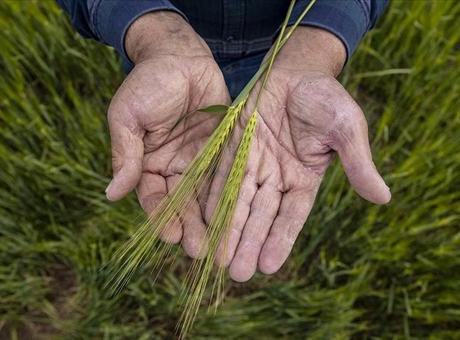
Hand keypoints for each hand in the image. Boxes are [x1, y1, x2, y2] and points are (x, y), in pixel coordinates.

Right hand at [105, 12, 229, 256]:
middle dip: (189, 227)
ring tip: (220, 244)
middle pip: (182, 204)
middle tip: (200, 251)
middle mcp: (174, 168)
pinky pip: (226, 175)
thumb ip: (125, 155)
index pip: (153, 198)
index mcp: (148, 164)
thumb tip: (111, 194)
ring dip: (211, 220)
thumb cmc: (148, 83)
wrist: (180, 56)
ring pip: (205, 196)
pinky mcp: (222, 150)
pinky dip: (229, 196)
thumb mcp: (128, 117)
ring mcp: (199, 160)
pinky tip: (238, 215)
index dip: (160, 217)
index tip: (169, 236)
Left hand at [206, 27, 390, 281]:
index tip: (268, 266)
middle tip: (237, 274)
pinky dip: (212, 196)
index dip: (280, 239)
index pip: (291, 216)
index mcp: (304, 178)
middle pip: (260, 216)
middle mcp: (276, 177)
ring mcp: (253, 163)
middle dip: (249, 243)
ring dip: (228, 228)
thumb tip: (383, 198)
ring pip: (238, 201)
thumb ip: (358, 162)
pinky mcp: (232, 146)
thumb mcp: (347, 128)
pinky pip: (221, 174)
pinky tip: (203, 219)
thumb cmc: (325, 97)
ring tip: (218, 258)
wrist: (295, 69)